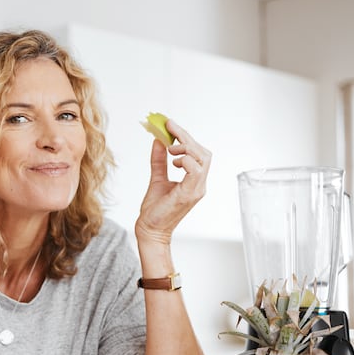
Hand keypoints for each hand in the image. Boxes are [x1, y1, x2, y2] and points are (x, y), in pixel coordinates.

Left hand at [135, 119, 210, 245]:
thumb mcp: (157, 178)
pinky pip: (195, 170)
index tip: (170, 124)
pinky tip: (173, 161)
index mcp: (194, 181)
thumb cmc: (155, 209)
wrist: (150, 230)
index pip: (199, 153)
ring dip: (186, 148)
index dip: (186, 137)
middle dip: (187, 137)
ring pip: (202, 158)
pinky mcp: (189, 194)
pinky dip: (185, 160)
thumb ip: (159, 161)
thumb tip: (158, 141)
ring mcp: (197, 190)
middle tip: (169, 129)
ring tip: (170, 150)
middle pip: (203, 152)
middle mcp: (199, 184)